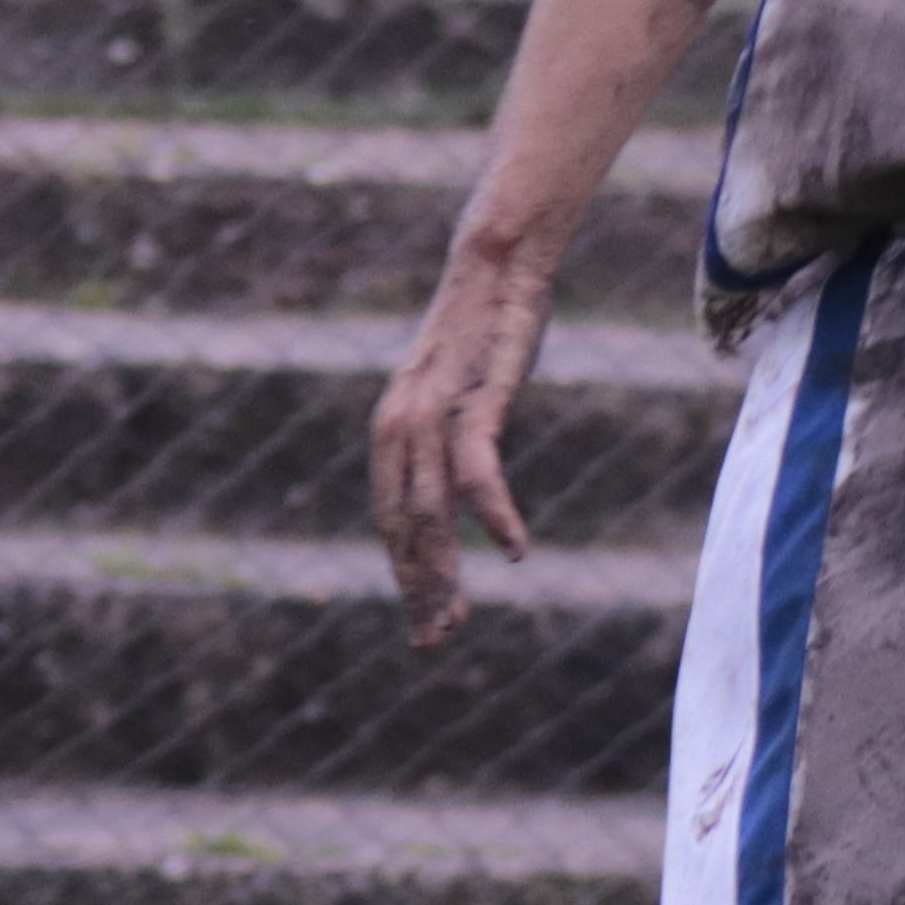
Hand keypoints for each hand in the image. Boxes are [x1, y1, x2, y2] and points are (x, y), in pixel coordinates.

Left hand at [370, 256, 554, 644]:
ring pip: (429, 514)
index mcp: (389, 436)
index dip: (406, 577)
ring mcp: (431, 417)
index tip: (425, 622)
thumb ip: (444, 442)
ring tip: (456, 617)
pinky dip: (495, 515)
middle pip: (403, 530)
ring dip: (442, 573)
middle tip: (434, 639)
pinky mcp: (472, 402)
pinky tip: (514, 549)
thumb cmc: (481, 334)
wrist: (494, 266)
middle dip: (418, 590)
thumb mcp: (454, 395)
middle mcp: (397, 430)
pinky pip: (476, 473)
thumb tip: (451, 489)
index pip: (392, 523)